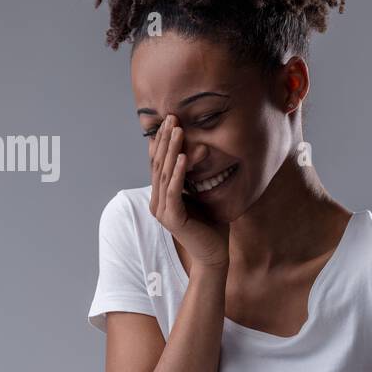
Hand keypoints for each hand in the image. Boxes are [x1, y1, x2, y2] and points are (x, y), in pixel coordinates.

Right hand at [148, 114, 229, 268]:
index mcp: (161, 196)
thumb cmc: (210, 225)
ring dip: (171, 150)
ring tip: (178, 130)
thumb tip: (192, 153)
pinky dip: (178, 173)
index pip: (159, 163)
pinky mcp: (172, 218)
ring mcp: (162, 211)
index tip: (171, 120)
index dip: (164, 141)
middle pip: (158, 164)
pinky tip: (182, 157)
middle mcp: (157, 202)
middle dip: (166, 139)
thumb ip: (192, 177)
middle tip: (172, 117)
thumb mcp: (200, 194)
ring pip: (164, 174)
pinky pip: (174, 191)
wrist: (214, 254)